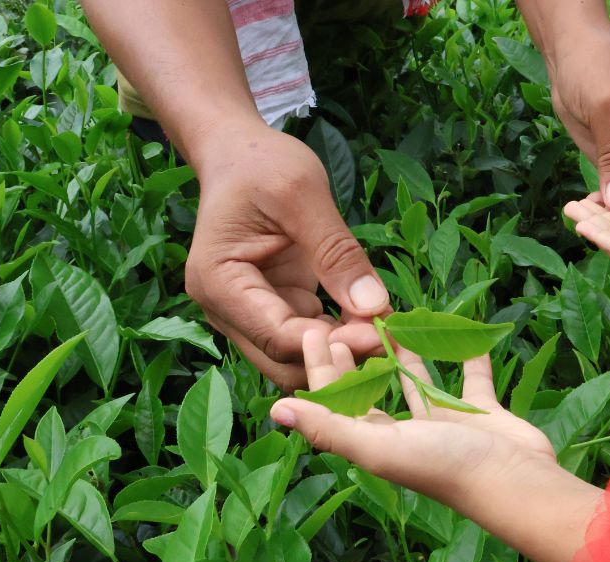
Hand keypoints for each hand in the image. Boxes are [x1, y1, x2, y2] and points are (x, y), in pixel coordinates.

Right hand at [184, 121, 389, 388]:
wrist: (240, 153)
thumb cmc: (262, 164)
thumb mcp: (303, 195)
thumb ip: (337, 252)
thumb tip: (375, 308)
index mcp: (219, 283)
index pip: (276, 337)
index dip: (329, 345)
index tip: (378, 335)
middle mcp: (225, 310)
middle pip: (284, 361)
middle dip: (337, 358)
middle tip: (390, 339)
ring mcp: (247, 314)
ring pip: (298, 358)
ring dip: (342, 351)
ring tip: (389, 331)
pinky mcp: (273, 308)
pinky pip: (308, 336)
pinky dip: (341, 334)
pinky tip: (375, 320)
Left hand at [273, 329, 555, 504]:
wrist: (517, 484)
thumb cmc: (446, 467)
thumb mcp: (380, 447)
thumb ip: (329, 427)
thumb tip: (275, 411)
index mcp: (377, 443)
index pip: (338, 402)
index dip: (323, 369)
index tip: (313, 330)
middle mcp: (406, 434)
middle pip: (373, 390)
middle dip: (357, 358)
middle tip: (344, 320)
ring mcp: (445, 424)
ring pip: (418, 381)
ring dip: (405, 354)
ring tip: (393, 320)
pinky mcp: (481, 413)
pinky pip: (471, 378)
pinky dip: (468, 358)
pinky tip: (465, 334)